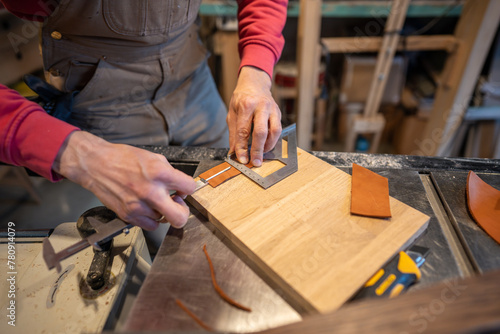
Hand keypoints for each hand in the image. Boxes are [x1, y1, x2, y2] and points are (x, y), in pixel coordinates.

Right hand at [52, 131, 195, 229]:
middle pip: (180, 217)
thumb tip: (180, 185)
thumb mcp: (153, 157)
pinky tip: (146, 206)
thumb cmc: (123, 158)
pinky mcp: (128, 215)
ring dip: (163, 212)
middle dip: (183, 212)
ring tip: (155, 200)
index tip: (183, 189)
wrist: (96, 164)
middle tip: (177, 204)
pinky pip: (149, 225)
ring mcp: (138, 206)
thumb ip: (170, 172)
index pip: (190, 188)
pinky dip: (151, 218)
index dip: (188, 188)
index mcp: (160, 174)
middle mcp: (150, 192)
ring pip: (163, 220)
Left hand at [227, 66, 281, 166]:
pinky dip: (273, 140)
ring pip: (274, 131)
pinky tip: (266, 146)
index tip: (242, 159)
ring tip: (262, 155)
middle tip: (255, 162)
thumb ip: (233, 133)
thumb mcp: (232, 113)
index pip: (243, 130)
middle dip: (258, 150)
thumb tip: (234, 152)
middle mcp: (261, 106)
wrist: (255, 84)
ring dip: (268, 146)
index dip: (242, 147)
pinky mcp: (278, 113)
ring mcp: (272, 109)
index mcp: (246, 105)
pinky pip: (278, 129)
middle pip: (261, 132)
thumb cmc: (241, 99)